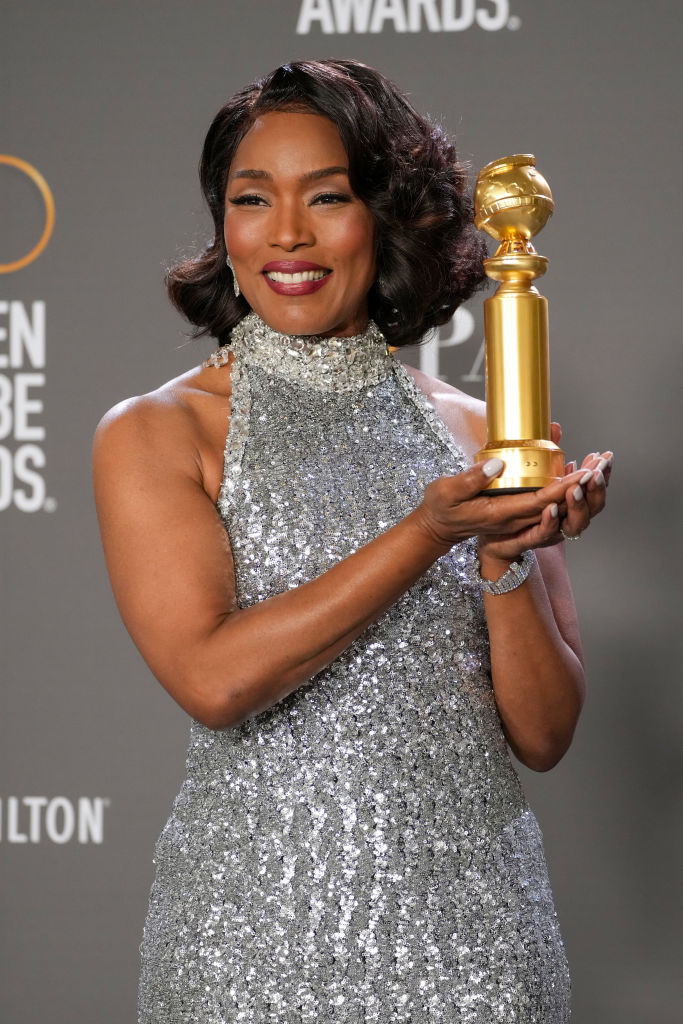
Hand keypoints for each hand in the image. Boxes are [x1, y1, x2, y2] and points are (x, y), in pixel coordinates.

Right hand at [414, 451, 589, 555]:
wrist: (439, 527)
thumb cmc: (441, 508)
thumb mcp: (446, 491)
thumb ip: (470, 479)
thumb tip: (496, 464)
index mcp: (499, 514)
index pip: (538, 502)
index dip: (561, 488)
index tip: (579, 473)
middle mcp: (514, 521)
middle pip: (556, 508)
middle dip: (579, 488)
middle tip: (598, 465)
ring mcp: (518, 520)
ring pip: (557, 510)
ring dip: (579, 491)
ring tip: (595, 467)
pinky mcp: (519, 515)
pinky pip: (550, 508)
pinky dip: (567, 493)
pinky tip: (575, 474)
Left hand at [477, 422, 612, 566]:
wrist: (484, 529)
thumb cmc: (510, 500)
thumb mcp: (529, 470)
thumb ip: (544, 450)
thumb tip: (555, 427)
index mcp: (567, 501)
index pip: (593, 488)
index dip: (603, 474)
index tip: (605, 458)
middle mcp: (563, 518)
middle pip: (592, 507)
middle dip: (597, 489)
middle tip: (596, 472)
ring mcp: (548, 531)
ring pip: (574, 523)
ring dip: (578, 505)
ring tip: (575, 487)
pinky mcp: (527, 539)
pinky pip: (542, 534)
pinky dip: (550, 522)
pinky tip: (551, 508)